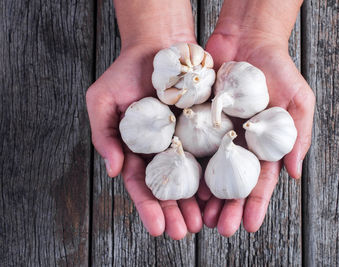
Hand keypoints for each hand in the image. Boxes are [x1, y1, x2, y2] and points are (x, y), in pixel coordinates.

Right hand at [86, 41, 202, 238]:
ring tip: (202, 223)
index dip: (148, 207)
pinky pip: (212, 154)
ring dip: (196, 202)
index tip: (156, 229)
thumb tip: (114, 170)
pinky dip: (215, 174)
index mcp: (139, 149)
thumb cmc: (127, 71)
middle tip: (183, 233)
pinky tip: (219, 194)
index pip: (143, 184)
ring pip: (193, 177)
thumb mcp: (103, 100)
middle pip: (170, 187)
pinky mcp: (206, 127)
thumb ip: (104, 135)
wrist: (160, 45)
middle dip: (175, 212)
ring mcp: (186, 140)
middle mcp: (163, 150)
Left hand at [199, 31, 314, 235]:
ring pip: (209, 170)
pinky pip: (191, 143)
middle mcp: (238, 143)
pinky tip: (183, 182)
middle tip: (219, 228)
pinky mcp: (197, 118)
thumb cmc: (278, 69)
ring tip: (199, 215)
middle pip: (231, 182)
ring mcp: (216, 132)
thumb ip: (297, 136)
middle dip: (227, 207)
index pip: (260, 180)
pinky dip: (188, 164)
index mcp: (262, 145)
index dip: (255, 204)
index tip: (249, 225)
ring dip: (205, 194)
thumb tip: (295, 174)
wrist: (247, 39)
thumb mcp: (298, 100)